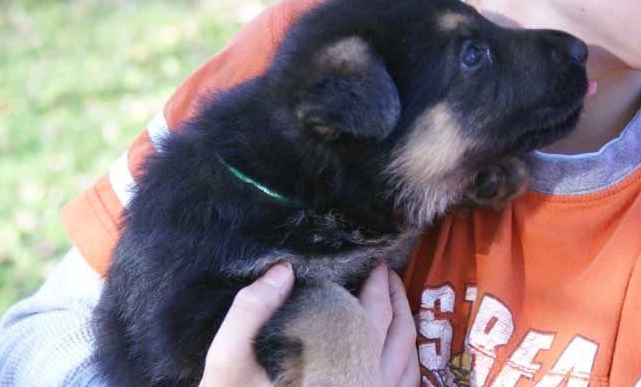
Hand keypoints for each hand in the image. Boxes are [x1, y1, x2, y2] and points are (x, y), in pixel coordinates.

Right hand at [199, 262, 418, 386]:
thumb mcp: (230, 355)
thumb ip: (253, 308)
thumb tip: (283, 271)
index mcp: (335, 361)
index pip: (367, 313)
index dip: (374, 284)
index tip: (373, 265)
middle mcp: (362, 382)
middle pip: (396, 331)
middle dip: (394, 296)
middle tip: (386, 273)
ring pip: (408, 358)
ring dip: (406, 324)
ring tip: (397, 302)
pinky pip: (406, 383)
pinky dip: (409, 359)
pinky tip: (400, 350)